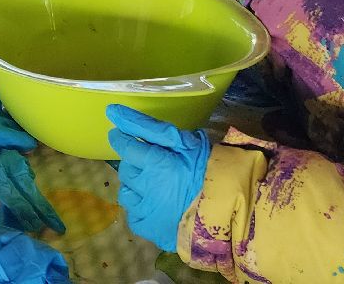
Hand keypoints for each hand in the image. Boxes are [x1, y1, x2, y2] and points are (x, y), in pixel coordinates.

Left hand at [106, 104, 210, 252]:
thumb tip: (113, 111)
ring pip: (126, 195)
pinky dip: (139, 210)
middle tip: (148, 162)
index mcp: (155, 164)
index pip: (125, 147)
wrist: (229, 207)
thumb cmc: (209, 167)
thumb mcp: (182, 140)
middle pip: (126, 171)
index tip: (120, 135)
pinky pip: (134, 218)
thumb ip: (147, 126)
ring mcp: (148, 212)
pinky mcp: (152, 231)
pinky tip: (153, 205)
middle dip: (133, 164)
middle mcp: (146, 188)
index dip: (121, 139)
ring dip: (134, 187)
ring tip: (151, 185)